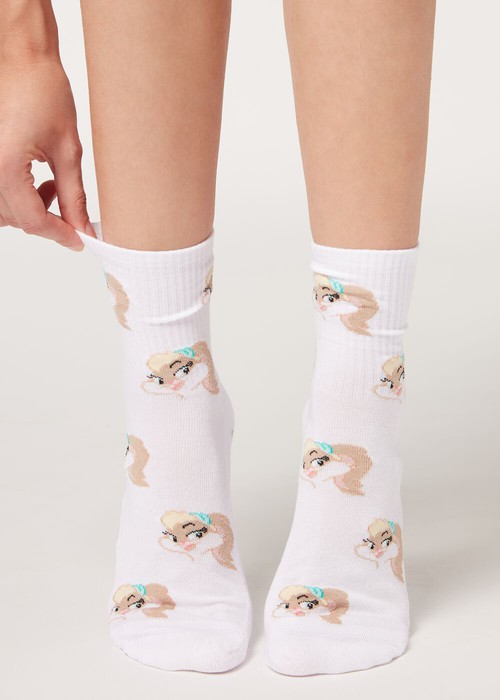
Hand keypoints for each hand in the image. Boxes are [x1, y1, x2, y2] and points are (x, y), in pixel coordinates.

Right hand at [0, 57, 91, 249]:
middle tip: (73, 213)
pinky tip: (39, 182)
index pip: (33, 220)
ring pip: (5, 211)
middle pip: (16, 219)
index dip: (59, 235)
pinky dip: (19, 198)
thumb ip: (73, 196)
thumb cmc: (42, 90)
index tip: (79, 240)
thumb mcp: (68, 150)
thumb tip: (81, 226)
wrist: (23, 57)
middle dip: (47, 222)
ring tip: (55, 189)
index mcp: (5, 167)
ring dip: (32, 211)